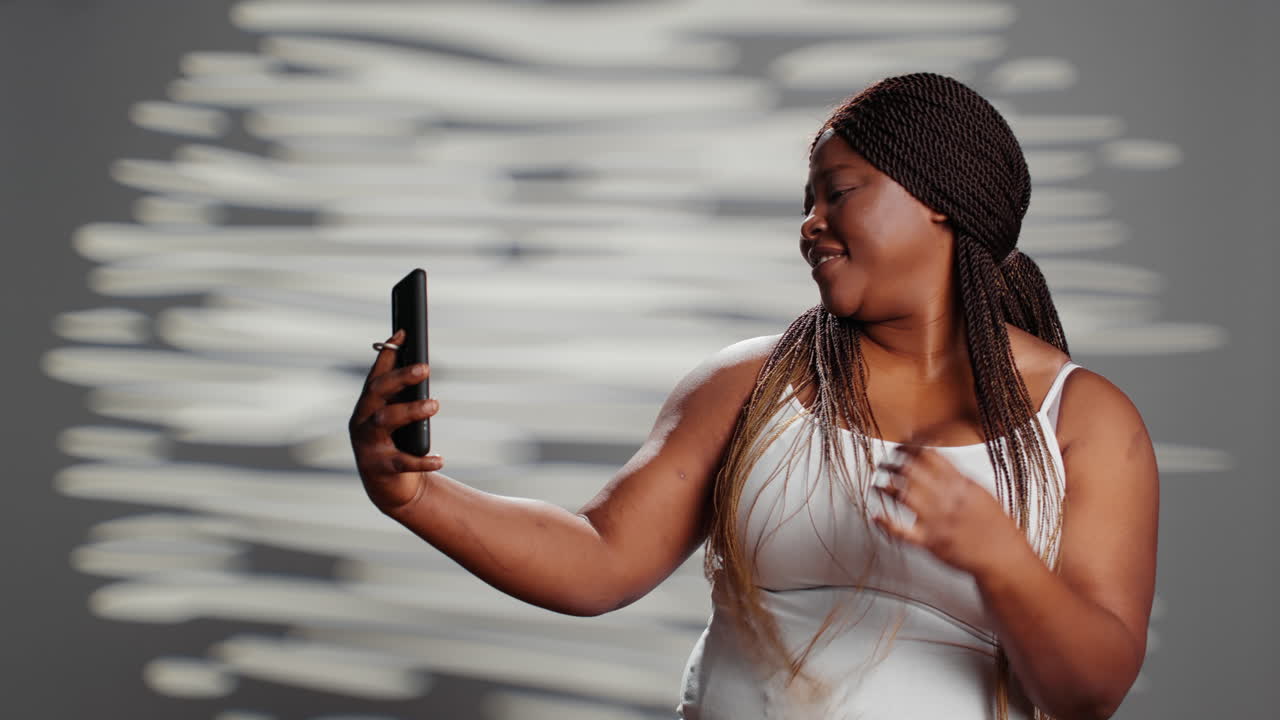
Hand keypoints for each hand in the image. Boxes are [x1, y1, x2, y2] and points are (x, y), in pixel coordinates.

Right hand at [348, 329, 444, 515]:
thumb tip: (416, 358)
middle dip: (399, 377)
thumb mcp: (397, 415)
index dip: (387, 352)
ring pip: (386, 421)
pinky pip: (402, 462)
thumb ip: (402, 392)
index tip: (404, 333)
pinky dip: (422, 460)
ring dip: (411, 410)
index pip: (376, 374)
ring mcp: (368, 445)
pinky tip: (440, 458)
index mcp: (367, 405)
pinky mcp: (380, 468)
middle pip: (377, 392)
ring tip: (434, 405)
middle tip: (425, 368)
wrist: (388, 487)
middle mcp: (362, 421)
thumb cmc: (396, 443)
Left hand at [871, 441, 1026, 577]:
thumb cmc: (994, 524)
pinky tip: (877, 516)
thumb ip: (957, 475)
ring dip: (885, 487)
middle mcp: (947, 499)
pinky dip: (887, 523)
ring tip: (877, 484)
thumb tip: (936, 454)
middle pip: (912, 471)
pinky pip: (902, 532)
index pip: (929, 454)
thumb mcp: (980, 491)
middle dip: (893, 464)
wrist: (1003, 556)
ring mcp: (938, 521)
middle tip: (885, 464)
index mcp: (960, 484)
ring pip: (903, 495)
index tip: (900, 446)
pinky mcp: (931, 543)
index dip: (909, 447)